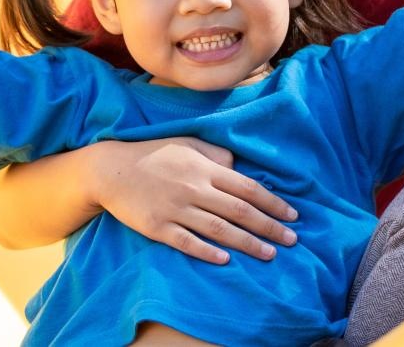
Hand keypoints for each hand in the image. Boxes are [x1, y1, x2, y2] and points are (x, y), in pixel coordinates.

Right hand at [86, 137, 298, 264]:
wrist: (110, 170)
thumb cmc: (153, 154)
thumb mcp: (187, 144)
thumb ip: (216, 154)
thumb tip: (240, 167)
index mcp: (204, 168)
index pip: (247, 188)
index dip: (273, 202)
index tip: (292, 216)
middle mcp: (194, 188)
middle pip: (239, 211)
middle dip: (269, 227)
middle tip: (292, 241)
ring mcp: (175, 209)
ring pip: (219, 229)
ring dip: (247, 243)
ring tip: (269, 254)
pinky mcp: (157, 227)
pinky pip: (187, 242)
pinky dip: (207, 251)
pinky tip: (225, 260)